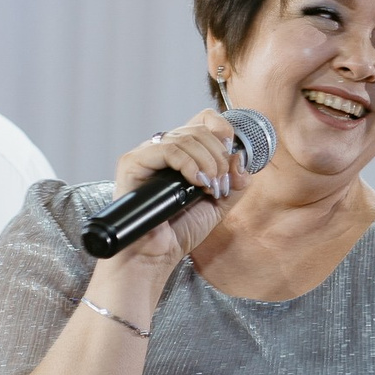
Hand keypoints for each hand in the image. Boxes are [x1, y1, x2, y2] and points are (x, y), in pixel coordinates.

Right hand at [109, 110, 251, 266]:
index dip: (224, 133)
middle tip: (219, 185)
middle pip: (200, 129)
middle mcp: (164, 148)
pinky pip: (167, 149)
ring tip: (208, 189)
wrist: (156, 255)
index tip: (231, 160)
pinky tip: (195, 182)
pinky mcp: (133, 162)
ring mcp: (147, 154)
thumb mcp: (220, 204)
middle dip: (219, 157)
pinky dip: (188, 163)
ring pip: (186, 138)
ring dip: (207, 163)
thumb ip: (236, 182)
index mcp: (184, 152)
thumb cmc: (181, 231)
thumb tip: (241, 159)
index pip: (205, 120)